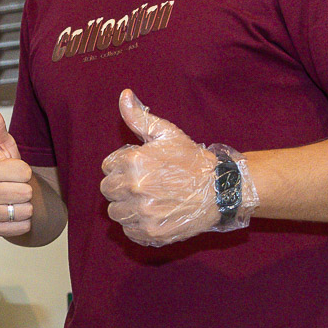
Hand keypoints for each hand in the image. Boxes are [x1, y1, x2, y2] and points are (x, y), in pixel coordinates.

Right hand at [0, 101, 32, 236]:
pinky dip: (22, 221)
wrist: (1, 194)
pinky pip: (21, 227)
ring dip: (25, 206)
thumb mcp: (3, 145)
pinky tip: (12, 212)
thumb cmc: (3, 167)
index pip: (24, 172)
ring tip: (13, 198)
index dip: (25, 170)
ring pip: (25, 211)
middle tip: (14, 185)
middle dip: (25, 189)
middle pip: (25, 192)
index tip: (13, 170)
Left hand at [99, 89, 220, 246]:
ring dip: (127, 206)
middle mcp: (134, 188)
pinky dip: (137, 224)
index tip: (139, 167)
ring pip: (115, 211)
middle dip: (121, 185)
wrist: (219, 190)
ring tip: (148, 199)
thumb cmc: (192, 160)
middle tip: (143, 183)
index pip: (107, 166)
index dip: (122, 165)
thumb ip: (140, 117)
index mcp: (134, 162)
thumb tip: (124, 95)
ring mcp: (142, 212)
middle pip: (107, 189)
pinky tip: (153, 214)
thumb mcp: (167, 133)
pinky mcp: (150, 233)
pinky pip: (128, 230)